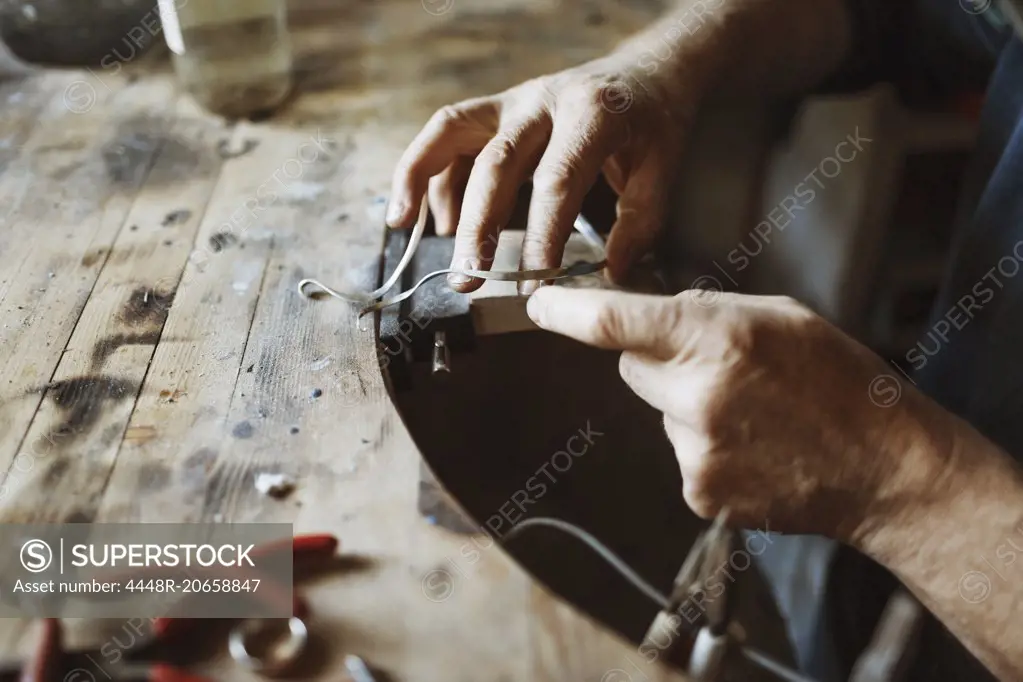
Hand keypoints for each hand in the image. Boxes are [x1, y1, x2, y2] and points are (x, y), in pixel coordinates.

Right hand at [386, 55, 704, 291]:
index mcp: (591, 115)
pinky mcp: (495, 109)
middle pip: (496, 163)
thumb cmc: (653, 121)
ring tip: (406, 228)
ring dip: (422, 179)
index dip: (542, 235)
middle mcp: (543, 101)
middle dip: (478, 225)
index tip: (535, 281)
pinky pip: (448, 135)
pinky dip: (426, 171)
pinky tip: (427, 218)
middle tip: (468, 277)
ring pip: (452, 132)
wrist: (646, 69)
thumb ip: (641, 220)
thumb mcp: (664, 166)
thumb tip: (609, 271)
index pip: (557, 181)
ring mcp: (512, 101)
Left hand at [526, 287, 958, 542]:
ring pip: (659, 411)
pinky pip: (679, 451)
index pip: (614, 323)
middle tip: (716, 365)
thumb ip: (707, 310)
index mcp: (716, 340)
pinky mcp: (699, 492)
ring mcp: (695, 452)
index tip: (541, 304)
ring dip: (687, 406)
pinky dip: (704, 445)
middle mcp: (696, 397)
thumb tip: (654, 314)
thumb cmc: (841, 383)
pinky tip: (752, 445)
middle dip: (657, 360)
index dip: (566, 312)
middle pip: (630, 367)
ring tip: (753, 413)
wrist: (884, 469)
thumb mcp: (779, 316)